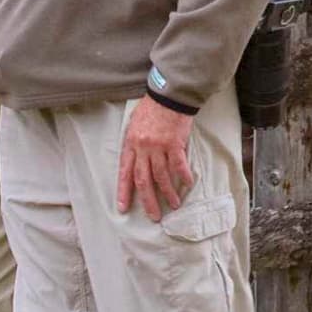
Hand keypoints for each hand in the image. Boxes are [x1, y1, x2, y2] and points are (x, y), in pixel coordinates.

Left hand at [116, 97, 196, 218]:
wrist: (168, 95)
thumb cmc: (151, 108)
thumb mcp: (134, 125)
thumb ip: (134, 144)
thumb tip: (137, 162)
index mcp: (130, 144)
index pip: (125, 172)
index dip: (123, 192)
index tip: (123, 207)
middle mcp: (143, 148)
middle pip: (143, 180)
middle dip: (148, 201)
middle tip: (154, 216)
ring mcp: (159, 147)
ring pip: (162, 177)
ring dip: (168, 193)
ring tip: (174, 204)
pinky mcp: (175, 144)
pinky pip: (179, 166)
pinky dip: (183, 176)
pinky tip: (188, 184)